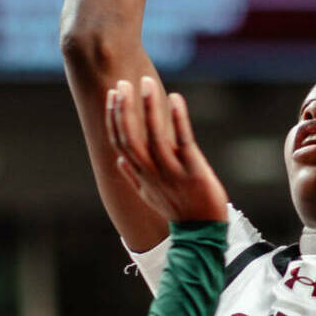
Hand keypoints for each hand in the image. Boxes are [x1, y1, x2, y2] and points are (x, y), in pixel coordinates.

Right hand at [105, 77, 228, 223]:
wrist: (203, 231)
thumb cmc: (177, 210)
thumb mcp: (149, 195)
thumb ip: (132, 176)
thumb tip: (119, 161)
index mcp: (140, 175)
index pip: (119, 142)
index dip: (114, 117)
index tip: (113, 94)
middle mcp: (152, 172)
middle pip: (131, 137)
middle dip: (124, 109)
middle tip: (123, 84)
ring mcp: (172, 172)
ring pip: (154, 136)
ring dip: (149, 108)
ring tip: (146, 83)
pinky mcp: (193, 170)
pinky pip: (183, 141)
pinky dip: (178, 119)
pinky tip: (175, 99)